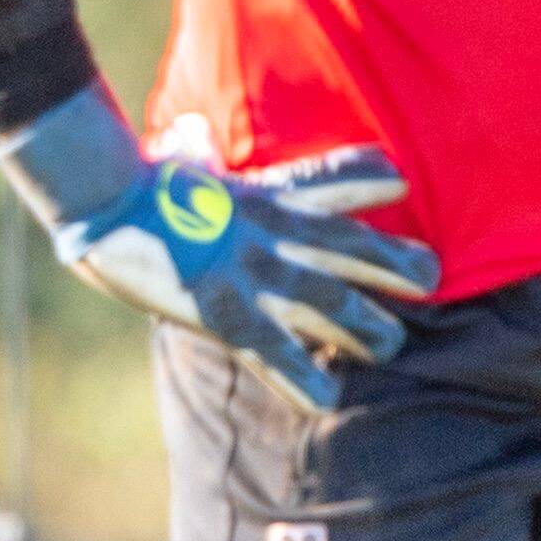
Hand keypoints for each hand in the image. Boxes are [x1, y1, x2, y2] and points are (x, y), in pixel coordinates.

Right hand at [0, 88, 439, 409]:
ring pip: (328, 302)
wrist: (107, 200)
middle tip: (433, 278)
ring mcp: (255, 272)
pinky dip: (302, 376)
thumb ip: (203, 158)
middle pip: (350, 246)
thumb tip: (189, 140)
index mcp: (266, 196)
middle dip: (394, 263)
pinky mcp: (226, 310)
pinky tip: (327, 401)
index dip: (368, 175)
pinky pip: (274, 351)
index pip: (329, 178)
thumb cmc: (141, 187)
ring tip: (393, 347)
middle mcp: (275, 232)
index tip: (400, 176)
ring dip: (365, 326)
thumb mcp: (187, 163)